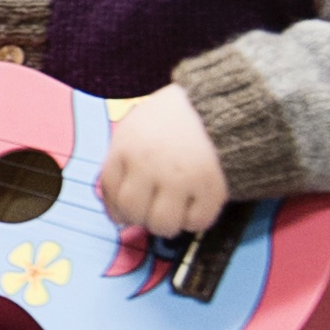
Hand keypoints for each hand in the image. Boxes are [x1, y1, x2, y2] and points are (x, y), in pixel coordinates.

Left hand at [97, 82, 226, 236]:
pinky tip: (195, 204)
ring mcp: (181, 177)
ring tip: (174, 208)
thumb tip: (115, 210)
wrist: (219, 105)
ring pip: (163, 224)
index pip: (110, 192)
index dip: (116, 207)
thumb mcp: (135, 128)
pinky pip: (197, 222)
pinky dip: (195, 219)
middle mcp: (150, 164)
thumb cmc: (172, 119)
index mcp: (127, 146)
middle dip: (140, 217)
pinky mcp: (212, 187)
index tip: (124, 211)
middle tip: (152, 209)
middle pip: (133, 212)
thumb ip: (122, 162)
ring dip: (167, 223)